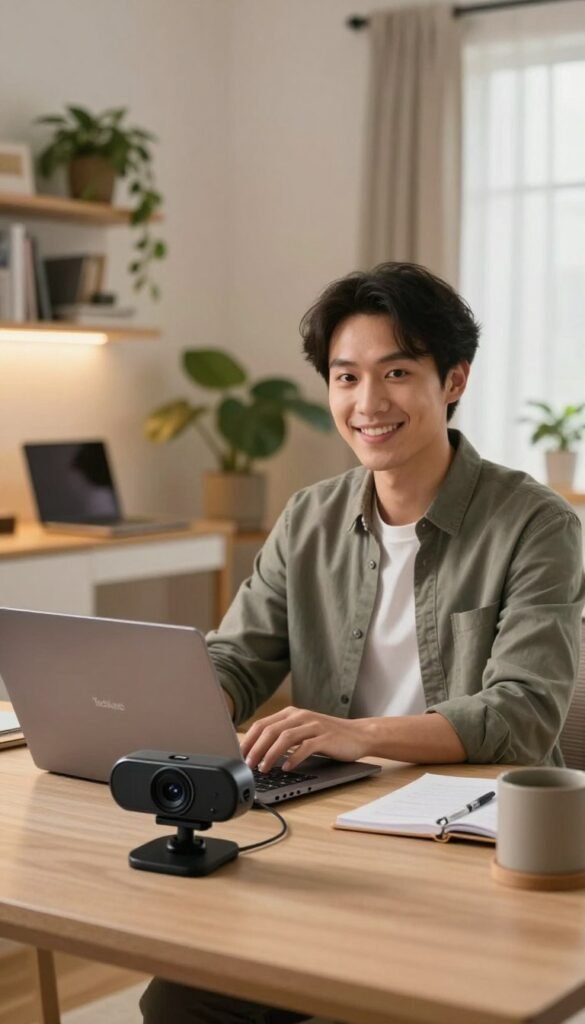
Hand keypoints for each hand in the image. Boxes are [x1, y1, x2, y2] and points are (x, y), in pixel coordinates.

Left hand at [240, 706, 372, 772]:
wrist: (359, 734)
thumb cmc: (329, 736)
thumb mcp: (303, 730)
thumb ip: (284, 735)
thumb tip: (257, 751)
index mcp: (292, 713)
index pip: (263, 724)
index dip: (248, 739)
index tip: (239, 754)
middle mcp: (301, 716)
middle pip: (271, 730)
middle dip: (256, 748)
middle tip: (248, 764)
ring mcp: (314, 726)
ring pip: (285, 738)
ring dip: (270, 754)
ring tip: (263, 768)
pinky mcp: (326, 738)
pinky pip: (305, 747)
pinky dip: (293, 758)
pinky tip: (286, 768)